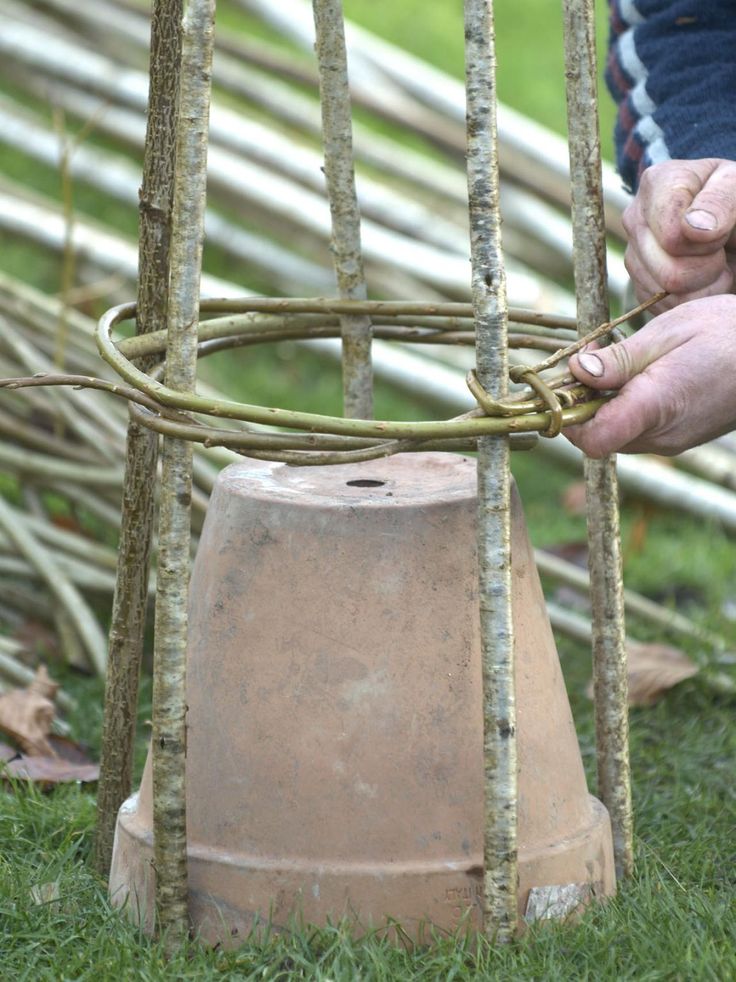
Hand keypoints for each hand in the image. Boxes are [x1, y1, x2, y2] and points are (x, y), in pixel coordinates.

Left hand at [565, 295, 735, 456]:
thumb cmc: (727, 334)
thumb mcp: (667, 333)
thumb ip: (620, 359)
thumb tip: (577, 372)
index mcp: (655, 407)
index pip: (592, 440)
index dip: (565, 417)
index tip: (562, 386)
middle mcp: (662, 436)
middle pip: (597, 436)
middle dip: (582, 403)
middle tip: (590, 360)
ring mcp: (672, 442)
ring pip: (616, 434)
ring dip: (604, 405)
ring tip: (618, 362)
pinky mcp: (680, 438)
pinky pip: (638, 431)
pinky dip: (626, 408)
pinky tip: (639, 375)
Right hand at [622, 158, 735, 311]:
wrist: (733, 224)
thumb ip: (721, 200)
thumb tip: (693, 228)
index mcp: (657, 184)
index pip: (673, 236)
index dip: (708, 239)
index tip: (723, 227)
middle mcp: (635, 219)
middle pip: (668, 272)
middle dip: (706, 267)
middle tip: (721, 250)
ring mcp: (632, 254)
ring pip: (666, 294)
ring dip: (702, 286)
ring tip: (714, 262)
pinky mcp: (637, 284)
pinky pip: (662, 309)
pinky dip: (691, 300)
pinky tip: (702, 278)